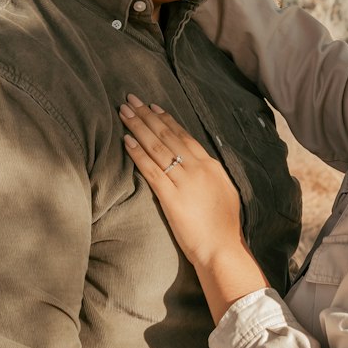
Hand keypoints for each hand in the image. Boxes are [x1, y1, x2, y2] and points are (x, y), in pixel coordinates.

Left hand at [120, 96, 243, 263]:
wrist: (222, 248)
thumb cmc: (223, 225)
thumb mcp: (223, 191)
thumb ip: (209, 174)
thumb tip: (198, 164)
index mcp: (210, 165)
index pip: (184, 136)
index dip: (166, 119)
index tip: (152, 106)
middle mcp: (196, 168)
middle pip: (167, 136)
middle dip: (147, 116)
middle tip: (130, 99)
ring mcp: (183, 181)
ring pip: (157, 147)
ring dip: (138, 127)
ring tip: (123, 113)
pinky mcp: (170, 197)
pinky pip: (150, 170)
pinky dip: (137, 153)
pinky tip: (126, 141)